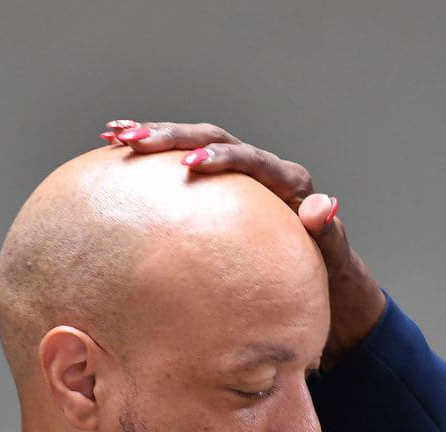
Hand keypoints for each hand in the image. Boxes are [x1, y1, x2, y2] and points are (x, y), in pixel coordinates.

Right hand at [102, 120, 384, 367]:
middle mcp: (263, 170)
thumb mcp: (332, 257)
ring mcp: (241, 176)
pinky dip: (154, 158)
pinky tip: (116, 153)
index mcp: (289, 182)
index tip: (189, 165)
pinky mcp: (222, 189)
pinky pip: (185, 164)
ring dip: (154, 136)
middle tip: (133, 140)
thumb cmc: (329, 276)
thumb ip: (328, 231)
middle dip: (172, 136)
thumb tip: (323, 205)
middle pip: (215, 140)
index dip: (221, 158)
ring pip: (194, 143)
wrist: (324, 283)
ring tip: (113, 135)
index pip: (251, 159)